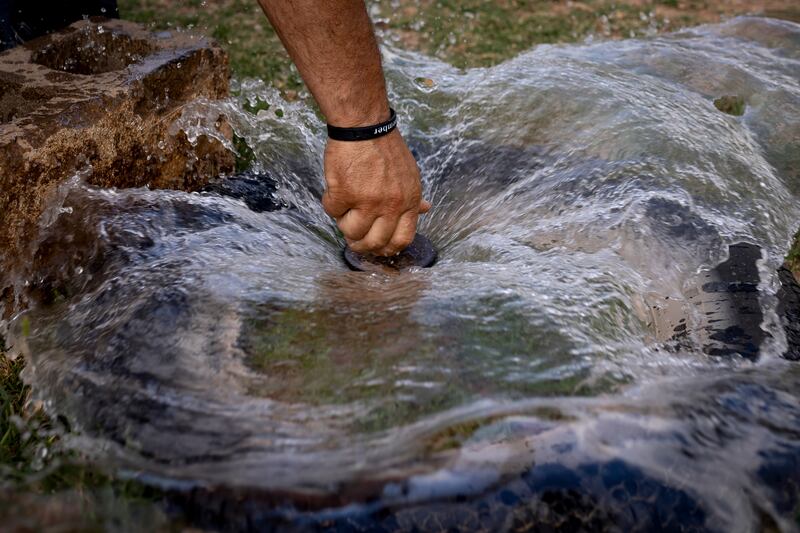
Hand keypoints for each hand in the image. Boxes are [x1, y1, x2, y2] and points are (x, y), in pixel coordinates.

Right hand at [322, 129, 430, 255]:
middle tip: (353, 238)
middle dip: (361, 244)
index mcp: (409, 201)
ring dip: (344, 225)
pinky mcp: (344, 193)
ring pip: (351, 232)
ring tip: (344, 210)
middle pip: (374, 242)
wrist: (364, 125)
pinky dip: (331, 203)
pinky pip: (332, 212)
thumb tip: (424, 210)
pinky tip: (336, 189)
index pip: (402, 239)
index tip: (377, 247)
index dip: (387, 249)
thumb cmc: (386, 147)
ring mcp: (367, 200)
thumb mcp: (409, 174)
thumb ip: (412, 197)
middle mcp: (390, 205)